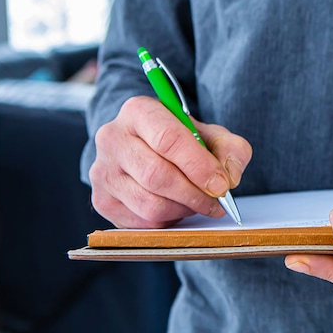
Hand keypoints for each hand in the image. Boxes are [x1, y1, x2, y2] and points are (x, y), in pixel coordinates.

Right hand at [89, 96, 251, 227]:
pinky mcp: (101, 199)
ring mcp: (102, 171)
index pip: (169, 139)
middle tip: (217, 200)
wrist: (146, 147)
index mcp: (139, 111)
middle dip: (194, 193)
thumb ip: (231, 149)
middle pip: (157, 175)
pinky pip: (141, 222)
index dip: (199, 166)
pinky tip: (178, 207)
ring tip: (198, 202)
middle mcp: (112, 138)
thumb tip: (229, 178)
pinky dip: (168, 220)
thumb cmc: (181, 139)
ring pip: (149, 204)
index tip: (222, 184)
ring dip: (183, 209)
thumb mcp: (211, 134)